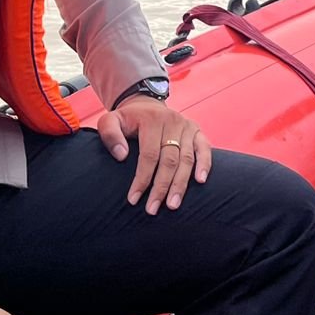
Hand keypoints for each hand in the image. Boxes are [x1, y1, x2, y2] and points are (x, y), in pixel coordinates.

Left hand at [96, 95, 212, 213]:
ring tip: (173, 205)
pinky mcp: (197, 131)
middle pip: (169, 160)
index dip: (142, 178)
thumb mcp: (110, 121)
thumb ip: (110, 135)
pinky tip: (201, 181)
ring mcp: (187, 126)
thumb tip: (122, 156)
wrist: (145, 106)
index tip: (133, 199)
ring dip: (180, 184)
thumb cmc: (127, 120)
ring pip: (187, 158)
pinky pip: (204, 148)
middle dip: (161, 187)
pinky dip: (205, 164)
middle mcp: (172, 121)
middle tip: (152, 209)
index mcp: (152, 120)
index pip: (149, 154)